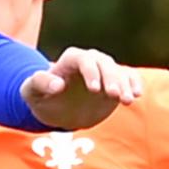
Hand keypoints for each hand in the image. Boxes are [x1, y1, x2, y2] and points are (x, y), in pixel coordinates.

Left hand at [23, 48, 142, 130]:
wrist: (56, 109)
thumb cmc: (41, 98)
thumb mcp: (31, 92)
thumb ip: (39, 83)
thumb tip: (57, 85)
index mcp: (71, 59)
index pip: (84, 59)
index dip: (90, 72)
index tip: (95, 90)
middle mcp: (90, 61)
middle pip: (104, 64)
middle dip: (111, 79)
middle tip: (115, 96)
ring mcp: (104, 71)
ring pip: (118, 72)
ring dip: (124, 85)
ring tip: (127, 101)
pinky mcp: (115, 82)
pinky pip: (128, 78)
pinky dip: (134, 84)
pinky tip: (137, 95)